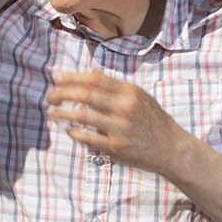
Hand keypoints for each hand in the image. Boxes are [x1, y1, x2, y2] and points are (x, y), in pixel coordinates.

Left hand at [45, 71, 190, 175]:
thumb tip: (91, 73)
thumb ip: (116, 86)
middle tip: (49, 95)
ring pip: (84, 116)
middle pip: (86, 95)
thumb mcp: (140, 97)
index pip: (94, 79)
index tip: (57, 78)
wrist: (171, 148)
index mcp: (130, 92)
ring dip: (63, 113)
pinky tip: (68, 130)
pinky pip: (89, 138)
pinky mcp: (117, 146)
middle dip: (62, 93)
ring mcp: (121, 128)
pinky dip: (75, 133)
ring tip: (52, 112)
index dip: (72, 77)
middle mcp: (125, 107)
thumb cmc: (153, 120)